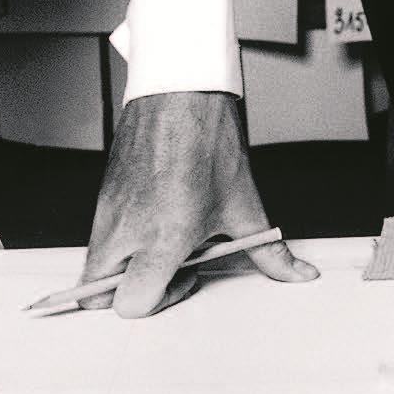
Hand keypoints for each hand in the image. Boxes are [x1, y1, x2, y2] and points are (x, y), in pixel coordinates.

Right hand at [82, 90, 318, 316]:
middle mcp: (127, 229)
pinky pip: (97, 234)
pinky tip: (153, 214)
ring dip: (121, 265)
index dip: (161, 300)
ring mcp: (108, 211)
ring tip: (159, 238)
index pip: (133, 303)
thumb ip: (271, 252)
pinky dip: (117, 239)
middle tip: (164, 267)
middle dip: (128, 292)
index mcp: (162, 239)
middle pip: (97, 294)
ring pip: (94, 264)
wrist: (182, 89)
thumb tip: (299, 274)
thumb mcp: (245, 204)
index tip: (186, 274)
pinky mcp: (102, 194)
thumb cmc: (209, 141)